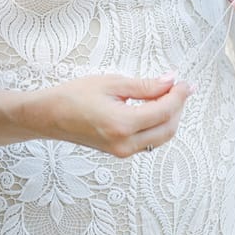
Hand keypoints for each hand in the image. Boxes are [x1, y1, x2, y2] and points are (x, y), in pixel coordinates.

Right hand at [39, 72, 192, 157]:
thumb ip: (145, 86)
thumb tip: (170, 82)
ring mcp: (122, 151)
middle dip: (178, 107)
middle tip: (180, 87)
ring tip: (170, 95)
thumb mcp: (112, 83)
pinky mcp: (119, 152)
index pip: (164, 111)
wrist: (49, 116)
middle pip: (168, 128)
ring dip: (170, 117)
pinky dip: (158, 125)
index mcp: (123, 124)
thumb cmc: (74, 96)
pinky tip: (156, 108)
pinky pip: (148, 141)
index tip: (185, 82)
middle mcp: (125, 144)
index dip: (179, 95)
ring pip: (160, 137)